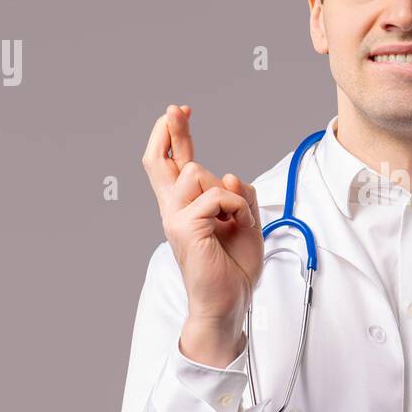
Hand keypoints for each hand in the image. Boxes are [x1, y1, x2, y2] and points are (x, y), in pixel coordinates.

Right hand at [141, 105, 263, 342]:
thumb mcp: (247, 223)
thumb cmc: (234, 268)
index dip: (173, 137)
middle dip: (173, 131)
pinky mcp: (184, 227)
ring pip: (198, 172)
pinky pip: (217, 195)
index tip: (179, 112)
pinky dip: (237, 207)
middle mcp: (174, 210)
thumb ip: (242, 197)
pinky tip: (239, 224)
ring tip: (236, 218)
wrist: (227, 303)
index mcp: (187, 208)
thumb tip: (232, 174)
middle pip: (164, 161)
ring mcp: (175, 218)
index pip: (173, 165)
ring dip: (229, 191)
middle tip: (177, 108)